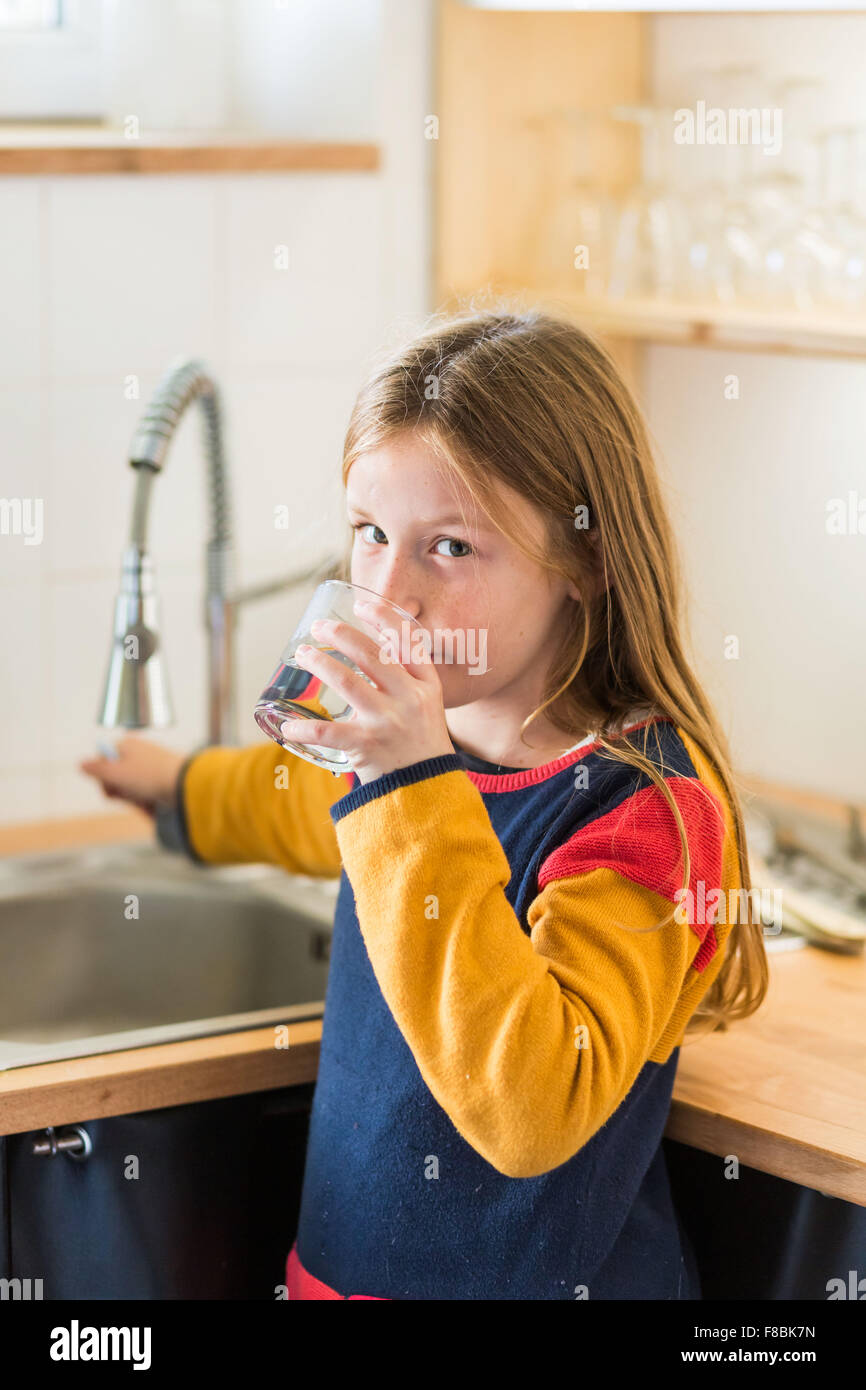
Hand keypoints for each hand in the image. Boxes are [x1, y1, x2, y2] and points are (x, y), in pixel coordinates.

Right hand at [79, 735, 185, 818]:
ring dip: (134, 800)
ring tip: (145, 801)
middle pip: (116, 777)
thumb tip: (81, 764)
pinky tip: (153, 807)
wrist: (185, 785)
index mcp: (127, 745)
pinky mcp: (162, 781)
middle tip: (130, 795)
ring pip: (131, 789)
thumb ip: (95, 770)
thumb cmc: (149, 776)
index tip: (110, 787)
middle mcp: (139, 753)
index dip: (103, 778)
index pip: (104, 761)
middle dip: (120, 792)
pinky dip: (147, 803)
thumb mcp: (116, 773)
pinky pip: (146, 795)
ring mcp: (151, 768)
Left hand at [280, 598, 454, 785]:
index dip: (384, 618)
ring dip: (320, 663)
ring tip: (302, 654)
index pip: (409, 641)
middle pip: (372, 655)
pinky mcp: (367, 747)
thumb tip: (372, 644)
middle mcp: (410, 699)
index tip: (361, 604)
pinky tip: (287, 725)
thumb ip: (405, 677)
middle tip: (318, 628)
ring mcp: (388, 723)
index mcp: (426, 685)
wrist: (427, 790)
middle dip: (340, 635)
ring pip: (347, 682)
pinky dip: (304, 727)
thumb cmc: (419, 742)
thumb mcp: (425, 704)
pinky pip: (328, 732)